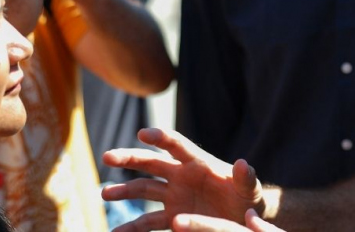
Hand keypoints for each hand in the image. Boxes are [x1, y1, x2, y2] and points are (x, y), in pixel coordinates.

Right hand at [101, 128, 265, 231]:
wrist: (244, 217)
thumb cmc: (248, 197)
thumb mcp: (249, 189)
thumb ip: (246, 178)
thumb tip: (243, 163)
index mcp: (199, 163)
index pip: (177, 145)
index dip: (160, 138)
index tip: (143, 133)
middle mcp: (181, 176)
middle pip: (151, 163)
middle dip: (129, 158)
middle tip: (107, 156)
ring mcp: (174, 196)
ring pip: (143, 190)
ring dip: (124, 190)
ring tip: (104, 194)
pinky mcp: (173, 217)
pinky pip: (148, 221)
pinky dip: (132, 227)